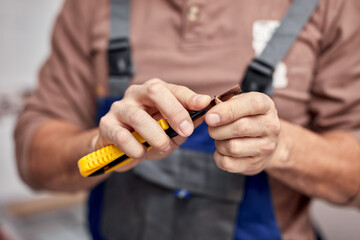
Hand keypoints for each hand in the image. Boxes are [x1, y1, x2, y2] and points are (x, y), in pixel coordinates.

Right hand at [93, 79, 211, 170]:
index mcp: (154, 91)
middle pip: (155, 92)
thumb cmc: (148, 137)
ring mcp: (119, 108)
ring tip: (164, 147)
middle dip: (174, 111)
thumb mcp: (171, 131)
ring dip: (156, 135)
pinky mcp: (106, 125)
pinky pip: (122, 136)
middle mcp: (136, 94)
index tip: (204, 104)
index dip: (189, 96)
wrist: (118, 150)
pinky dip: (135, 148)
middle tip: (186, 131)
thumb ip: (186, 124)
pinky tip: (140, 153)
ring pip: (138, 117)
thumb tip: (204, 116)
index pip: (173, 89)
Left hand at [205, 92, 279, 174]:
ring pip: (232, 147)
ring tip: (220, 138)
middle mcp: (270, 126)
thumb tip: (210, 115)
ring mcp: (265, 147)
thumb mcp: (239, 102)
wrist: (263, 140)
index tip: (210, 117)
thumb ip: (224, 103)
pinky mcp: (255, 164)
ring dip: (218, 143)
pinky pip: (228, 163)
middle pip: (239, 128)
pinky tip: (223, 150)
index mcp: (266, 106)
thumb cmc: (246, 116)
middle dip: (217, 129)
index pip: (251, 104)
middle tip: (211, 127)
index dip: (227, 110)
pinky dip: (218, 156)